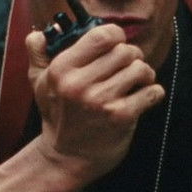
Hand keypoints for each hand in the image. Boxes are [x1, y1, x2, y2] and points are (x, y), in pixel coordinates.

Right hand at [25, 23, 163, 181]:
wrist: (66, 158)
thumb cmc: (57, 115)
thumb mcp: (39, 83)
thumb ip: (38, 53)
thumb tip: (38, 33)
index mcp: (62, 69)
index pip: (102, 35)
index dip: (116, 36)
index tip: (116, 45)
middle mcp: (80, 84)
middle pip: (125, 51)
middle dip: (132, 57)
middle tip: (127, 67)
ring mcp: (101, 101)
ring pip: (141, 69)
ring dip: (144, 74)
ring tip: (136, 82)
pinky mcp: (121, 117)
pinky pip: (152, 92)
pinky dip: (153, 93)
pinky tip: (143, 97)